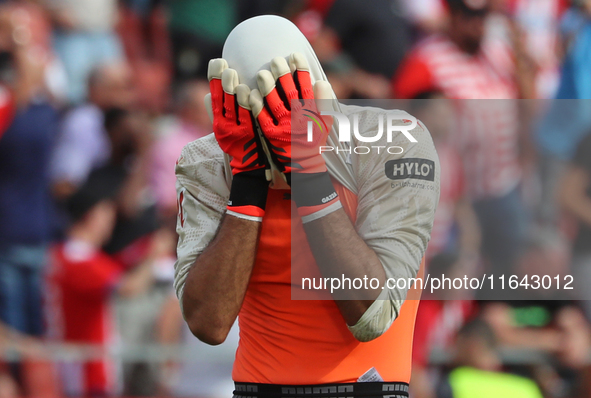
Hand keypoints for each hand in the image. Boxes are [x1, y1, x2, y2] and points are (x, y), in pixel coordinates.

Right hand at [207, 59, 269, 220]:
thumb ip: (218, 112)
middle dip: (224, 83)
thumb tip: (207, 92)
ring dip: (235, 91)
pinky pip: (251, 117)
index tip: (217, 61)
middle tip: (227, 67)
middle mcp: (226, 128)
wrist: (250, 172)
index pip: (214, 97)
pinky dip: (251, 104)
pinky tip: (252, 92)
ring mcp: (239, 132)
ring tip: (236, 76)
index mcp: (219, 124)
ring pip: (236, 108)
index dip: (214, 79)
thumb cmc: (239, 147)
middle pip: (224, 101)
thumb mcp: (225, 131)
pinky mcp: (252, 137)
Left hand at [249, 53, 333, 177]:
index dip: (302, 70)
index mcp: (312, 115)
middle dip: (283, 74)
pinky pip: (262, 118)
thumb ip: (323, 102)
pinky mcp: (270, 136)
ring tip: (261, 72)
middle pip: (290, 93)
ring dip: (268, 87)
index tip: (296, 55)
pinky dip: (256, 105)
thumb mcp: (324, 123)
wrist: (304, 168)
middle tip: (275, 59)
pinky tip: (251, 93)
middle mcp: (299, 120)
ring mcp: (284, 128)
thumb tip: (321, 81)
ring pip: (274, 103)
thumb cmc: (314, 141)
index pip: (307, 87)